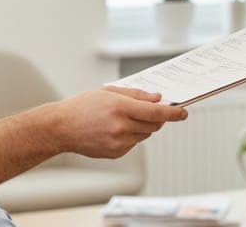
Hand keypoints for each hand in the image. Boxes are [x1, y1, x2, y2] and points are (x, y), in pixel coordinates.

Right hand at [53, 86, 187, 158]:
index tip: (183, 112)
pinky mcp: (115, 153)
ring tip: (123, 118)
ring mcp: (118, 142)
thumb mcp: (109, 92)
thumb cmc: (83, 106)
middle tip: (151, 111)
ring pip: (144, 135)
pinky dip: (131, 136)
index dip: (172, 113)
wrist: (62, 127)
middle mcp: (120, 126)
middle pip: (153, 125)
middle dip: (157, 118)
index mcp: (120, 107)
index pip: (155, 113)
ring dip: (143, 127)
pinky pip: (133, 144)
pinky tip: (114, 129)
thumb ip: (136, 95)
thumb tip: (158, 99)